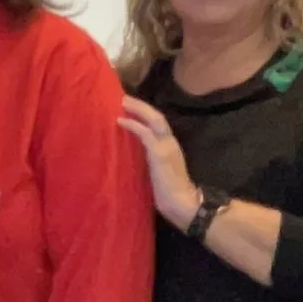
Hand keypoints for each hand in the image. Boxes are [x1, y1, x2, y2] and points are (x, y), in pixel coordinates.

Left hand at [118, 97, 200, 228]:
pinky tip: (120, 120)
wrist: (182, 203)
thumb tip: (130, 153)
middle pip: (156, 116)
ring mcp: (166, 147)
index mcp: (169, 146)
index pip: (158, 124)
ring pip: (154, 119)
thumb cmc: (167, 192)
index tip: (130, 106)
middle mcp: (170, 142)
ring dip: (138, 109)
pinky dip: (133, 125)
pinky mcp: (160, 154)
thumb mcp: (156, 170)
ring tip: (122, 102)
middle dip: (140, 106)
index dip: (144, 114)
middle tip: (123, 98)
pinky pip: (145, 133)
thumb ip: (148, 159)